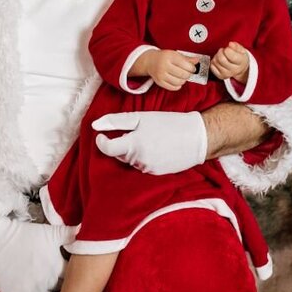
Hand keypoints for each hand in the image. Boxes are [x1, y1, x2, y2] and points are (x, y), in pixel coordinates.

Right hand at [0, 218, 73, 291]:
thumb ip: (70, 235)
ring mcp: (33, 291)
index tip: (61, 267)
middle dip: (57, 283)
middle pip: (60, 289)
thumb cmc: (23, 235)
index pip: (71, 277)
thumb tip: (84, 232)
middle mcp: (47, 280)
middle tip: (49, 274)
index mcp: (57, 265)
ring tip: (40, 281)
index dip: (67, 272)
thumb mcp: (50, 232)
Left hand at [93, 111, 207, 174]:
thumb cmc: (168, 123)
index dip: (102, 142)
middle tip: (137, 131)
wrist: (196, 138)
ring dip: (134, 151)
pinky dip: (144, 157)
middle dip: (122, 144)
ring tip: (151, 139)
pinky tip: (156, 148)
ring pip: (131, 160)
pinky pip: (142, 166)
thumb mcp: (141, 117)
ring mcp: (148, 169)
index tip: (102, 136)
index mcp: (133, 144)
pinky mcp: (156, 174)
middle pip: (119, 154)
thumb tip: (95, 125)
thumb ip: (116, 121)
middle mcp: (139, 160)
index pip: (107, 149)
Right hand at [144, 50, 198, 90]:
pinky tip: (178, 81)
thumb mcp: (175, 54)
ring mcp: (161, 75)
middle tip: (188, 72)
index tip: (192, 68)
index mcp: (169, 56)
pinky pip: (172, 87)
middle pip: (183, 74)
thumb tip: (197, 61)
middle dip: (188, 74)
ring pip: (178, 82)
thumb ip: (186, 58)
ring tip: (183, 77)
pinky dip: (178, 86)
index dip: (192, 68)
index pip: (186, 65)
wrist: (150, 61)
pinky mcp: (159, 82)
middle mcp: (164, 65)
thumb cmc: (164, 57)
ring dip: (183, 80)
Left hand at [210, 42, 249, 81]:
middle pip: (221, 58)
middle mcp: (234, 70)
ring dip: (217, 56)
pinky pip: (211, 66)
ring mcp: (227, 74)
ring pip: (215, 61)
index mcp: (241, 62)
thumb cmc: (240, 58)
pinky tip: (219, 61)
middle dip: (221, 51)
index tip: (228, 48)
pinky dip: (214, 62)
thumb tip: (230, 44)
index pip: (229, 54)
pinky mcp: (220, 76)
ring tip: (222, 56)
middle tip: (224, 51)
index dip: (227, 49)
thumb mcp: (241, 50)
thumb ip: (236, 46)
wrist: (240, 68)